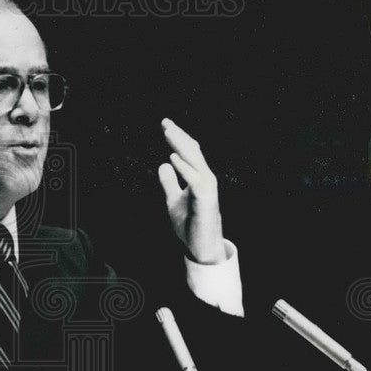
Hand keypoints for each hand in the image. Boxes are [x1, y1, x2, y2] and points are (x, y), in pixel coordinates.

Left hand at [156, 118, 226, 263]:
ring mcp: (207, 188)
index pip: (188, 152)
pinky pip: (195, 180)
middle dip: (178, 136)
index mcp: (198, 177)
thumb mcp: (173, 200)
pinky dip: (184, 168)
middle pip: (192, 152)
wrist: (200, 248)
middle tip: (164, 122)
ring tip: (168, 133)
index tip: (165, 125)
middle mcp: (205, 179)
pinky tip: (173, 158)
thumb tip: (163, 165)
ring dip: (180, 146)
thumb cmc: (190, 224)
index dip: (177, 138)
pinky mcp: (206, 200)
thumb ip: (170, 183)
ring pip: (194, 161)